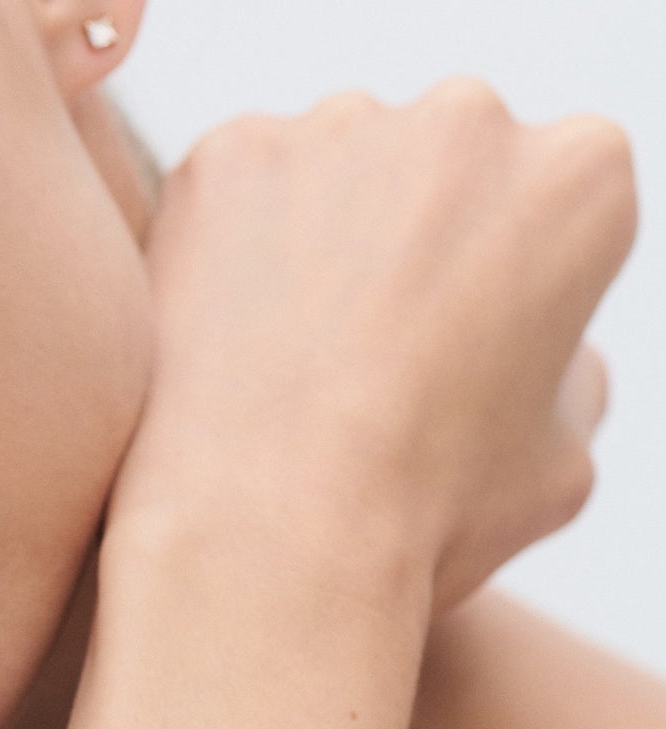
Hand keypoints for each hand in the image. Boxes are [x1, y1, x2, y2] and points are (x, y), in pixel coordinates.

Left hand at [105, 78, 636, 614]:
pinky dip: (221, 258)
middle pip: (435, 172)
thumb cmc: (425, 518)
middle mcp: (467, 122)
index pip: (541, 205)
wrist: (269, 534)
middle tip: (356, 361)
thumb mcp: (559, 464)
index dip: (493, 291)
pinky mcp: (223, 160)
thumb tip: (542, 350)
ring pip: (327, 175)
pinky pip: (229, 199)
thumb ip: (567, 373)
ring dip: (313, 244)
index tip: (449, 357)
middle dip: (406, 247)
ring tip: (282, 366)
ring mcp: (335, 129)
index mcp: (581, 179)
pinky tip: (220, 349)